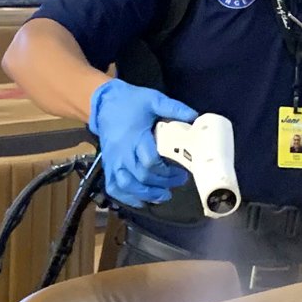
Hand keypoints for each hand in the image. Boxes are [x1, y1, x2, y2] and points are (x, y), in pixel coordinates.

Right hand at [89, 79, 196, 205]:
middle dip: (161, 184)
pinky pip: (113, 187)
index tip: (182, 171)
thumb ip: (173, 108)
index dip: (166, 171)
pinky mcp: (108, 166)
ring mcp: (113, 161)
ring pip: (126, 185)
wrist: (105, 103)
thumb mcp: (154, 99)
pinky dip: (126, 198)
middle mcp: (122, 153)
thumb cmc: (131, 102)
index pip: (150, 162)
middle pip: (141, 176)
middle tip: (179, 181)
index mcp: (135, 137)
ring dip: (145, 194)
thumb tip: (195, 117)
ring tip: (163, 196)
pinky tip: (141, 202)